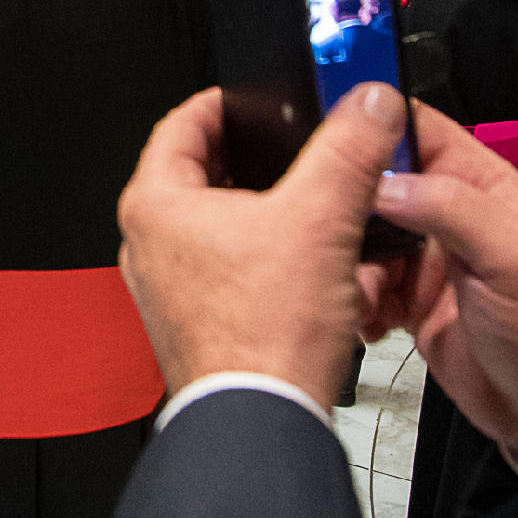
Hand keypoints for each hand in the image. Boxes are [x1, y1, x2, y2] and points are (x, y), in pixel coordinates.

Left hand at [115, 82, 407, 411]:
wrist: (264, 421)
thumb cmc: (268, 334)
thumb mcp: (322, 219)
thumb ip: (350, 150)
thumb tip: (369, 103)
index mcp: (155, 205)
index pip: (182, 124)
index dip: (226, 101)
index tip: (256, 97)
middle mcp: (148, 246)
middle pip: (199, 174)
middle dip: (251, 159)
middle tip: (293, 148)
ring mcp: (166, 289)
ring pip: (214, 226)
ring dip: (259, 211)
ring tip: (306, 205)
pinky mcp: (192, 324)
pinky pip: (223, 272)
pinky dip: (258, 258)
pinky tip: (302, 266)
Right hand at [354, 104, 517, 475]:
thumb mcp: (515, 256)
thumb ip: (453, 208)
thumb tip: (385, 184)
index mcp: (479, 183)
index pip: (416, 127)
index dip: (374, 122)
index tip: (330, 134)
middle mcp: (448, 214)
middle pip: (376, 181)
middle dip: (346, 201)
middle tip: (329, 230)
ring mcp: (426, 259)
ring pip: (361, 237)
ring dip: (348, 260)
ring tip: (358, 290)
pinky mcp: (409, 301)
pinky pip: (364, 285)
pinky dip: (354, 299)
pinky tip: (365, 319)